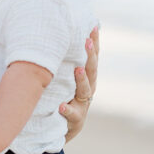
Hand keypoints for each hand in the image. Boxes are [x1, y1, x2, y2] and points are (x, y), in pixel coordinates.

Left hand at [59, 25, 98, 142]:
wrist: (65, 127)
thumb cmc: (64, 95)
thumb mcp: (65, 76)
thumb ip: (65, 59)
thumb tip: (58, 32)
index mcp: (87, 76)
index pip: (93, 57)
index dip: (94, 42)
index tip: (93, 26)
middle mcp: (88, 88)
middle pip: (91, 70)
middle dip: (89, 55)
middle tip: (86, 41)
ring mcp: (83, 104)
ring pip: (85, 90)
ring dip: (81, 79)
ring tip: (76, 70)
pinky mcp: (76, 119)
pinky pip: (72, 114)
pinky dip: (67, 110)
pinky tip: (61, 106)